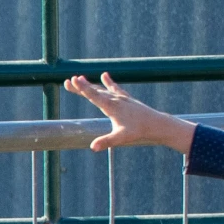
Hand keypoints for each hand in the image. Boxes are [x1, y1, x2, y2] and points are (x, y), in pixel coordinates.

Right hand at [65, 73, 194, 154]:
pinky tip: (104, 75)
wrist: (156, 124)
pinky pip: (115, 88)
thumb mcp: (121, 138)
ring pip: (103, 89)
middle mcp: (115, 99)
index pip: (94, 95)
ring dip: (90, 85)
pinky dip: (108, 82)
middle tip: (67, 81)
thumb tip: (92, 147)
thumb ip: (106, 141)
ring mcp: (121, 98)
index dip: (82, 88)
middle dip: (81, 86)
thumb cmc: (138, 131)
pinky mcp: (126, 99)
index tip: (73, 80)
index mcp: (111, 107)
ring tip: (79, 78)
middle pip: (95, 91)